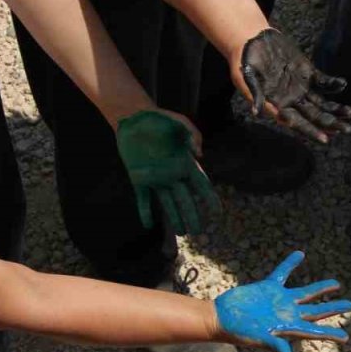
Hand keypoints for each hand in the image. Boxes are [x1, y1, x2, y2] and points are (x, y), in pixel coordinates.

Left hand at [115, 110, 220, 234]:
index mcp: (184, 163)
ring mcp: (156, 179)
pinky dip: (145, 212)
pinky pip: (143, 200)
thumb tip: (200, 155)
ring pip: (168, 203)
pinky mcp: (138, 180)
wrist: (132, 118)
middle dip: (193, 216)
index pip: (201, 185)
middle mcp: (173, 175)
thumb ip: (191, 133)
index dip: (210, 199)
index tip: (218, 213)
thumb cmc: (158, 118)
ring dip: (175, 218)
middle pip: (186, 200)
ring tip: (182, 233)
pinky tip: (148, 225)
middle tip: (199, 232)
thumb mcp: (178, 121)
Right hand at [214, 251, 350, 351]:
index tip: (346, 337)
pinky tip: (300, 254)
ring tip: (336, 283)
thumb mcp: (259, 339)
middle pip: (316, 311)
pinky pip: (282, 273)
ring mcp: (280, 300)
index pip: (315, 331)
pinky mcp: (268, 288)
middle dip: (333, 308)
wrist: (221, 317)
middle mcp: (288, 313)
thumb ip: (275, 344)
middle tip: (350, 305)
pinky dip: (290, 264)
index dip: (331, 334)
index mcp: (289, 327)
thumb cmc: (239, 331)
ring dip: (321, 288)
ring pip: (306, 293)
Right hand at [237, 28, 350, 142]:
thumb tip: (257, 112)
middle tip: (347, 130)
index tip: (325, 139)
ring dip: (336, 109)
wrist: (251, 40)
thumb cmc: (244, 62)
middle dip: (330, 124)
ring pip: (322, 102)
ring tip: (350, 114)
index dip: (311, 131)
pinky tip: (342, 85)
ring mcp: (301, 87)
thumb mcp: (246, 79)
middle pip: (314, 116)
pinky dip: (332, 84)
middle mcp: (292, 100)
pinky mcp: (307, 73)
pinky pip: (323, 81)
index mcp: (278, 105)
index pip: (297, 123)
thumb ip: (256, 94)